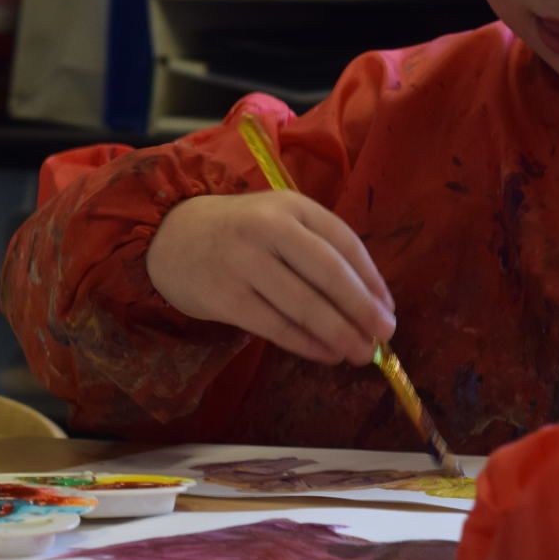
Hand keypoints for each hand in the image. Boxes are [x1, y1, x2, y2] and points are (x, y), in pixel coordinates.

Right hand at [148, 191, 395, 365]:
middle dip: (362, 309)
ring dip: (339, 334)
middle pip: (329, 274)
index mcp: (292, 205)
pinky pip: (276, 327)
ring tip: (360, 353)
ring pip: (305, 305)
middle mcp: (269, 228)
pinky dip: (307, 344)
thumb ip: (320, 249)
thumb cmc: (240, 233)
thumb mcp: (280, 220)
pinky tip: (326, 354)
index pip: (344, 243)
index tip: (388, 308)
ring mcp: (244, 262)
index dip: (372, 280)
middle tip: (384, 335)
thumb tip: (371, 302)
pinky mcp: (225, 297)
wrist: (170, 236)